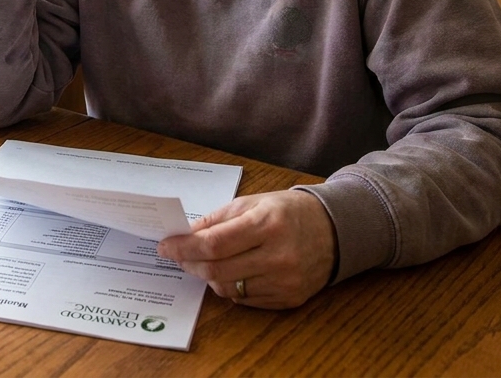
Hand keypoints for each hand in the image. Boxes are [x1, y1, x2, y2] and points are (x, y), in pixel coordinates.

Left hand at [156, 190, 335, 309]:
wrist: (334, 231)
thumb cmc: (289, 211)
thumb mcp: (254, 202)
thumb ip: (217, 219)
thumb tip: (186, 235)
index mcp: (267, 224)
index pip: (214, 244)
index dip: (184, 248)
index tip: (166, 246)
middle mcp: (278, 256)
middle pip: (216, 270)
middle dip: (190, 263)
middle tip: (179, 256)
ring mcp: (285, 281)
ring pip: (228, 289)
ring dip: (209, 276)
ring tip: (207, 262)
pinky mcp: (289, 299)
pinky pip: (245, 300)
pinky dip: (231, 287)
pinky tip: (232, 272)